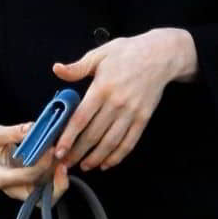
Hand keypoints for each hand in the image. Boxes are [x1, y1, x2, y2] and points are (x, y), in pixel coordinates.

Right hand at [0, 122, 68, 202]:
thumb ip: (13, 132)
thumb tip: (33, 128)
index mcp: (0, 178)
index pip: (27, 177)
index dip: (42, 164)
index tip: (51, 149)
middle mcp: (12, 188)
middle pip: (39, 198)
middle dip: (56, 185)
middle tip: (64, 166)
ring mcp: (21, 187)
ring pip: (46, 194)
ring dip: (58, 180)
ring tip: (64, 160)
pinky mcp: (28, 183)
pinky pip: (46, 185)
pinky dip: (55, 175)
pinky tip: (60, 160)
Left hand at [50, 29, 195, 170]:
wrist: (160, 55)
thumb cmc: (128, 52)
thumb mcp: (100, 54)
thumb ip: (78, 67)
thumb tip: (57, 69)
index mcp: (102, 88)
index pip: (81, 119)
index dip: (69, 137)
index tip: (59, 150)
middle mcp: (116, 103)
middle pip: (93, 135)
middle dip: (78, 152)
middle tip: (66, 163)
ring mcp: (131, 113)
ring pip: (110, 143)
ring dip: (96, 158)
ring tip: (84, 166)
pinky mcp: (143, 119)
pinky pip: (129, 142)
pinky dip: (117, 156)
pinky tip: (107, 163)